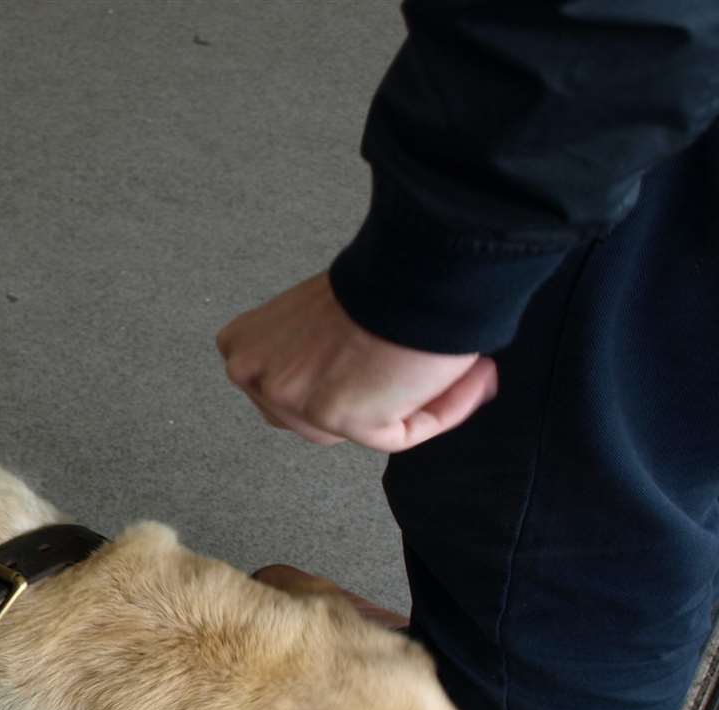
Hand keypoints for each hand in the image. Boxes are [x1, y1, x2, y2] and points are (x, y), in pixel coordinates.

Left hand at [216, 273, 497, 451]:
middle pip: (315, 417)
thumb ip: (317, 352)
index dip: (338, 380)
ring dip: (412, 403)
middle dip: (369, 398)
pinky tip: (474, 379)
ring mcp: (293, 400)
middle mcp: (255, 375)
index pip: (287, 390)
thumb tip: (360, 379)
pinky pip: (401, 435)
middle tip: (419, 372)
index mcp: (243, 346)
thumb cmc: (381, 278)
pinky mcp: (340, 420)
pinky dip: (444, 410)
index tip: (381, 363)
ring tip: (456, 371)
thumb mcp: (316, 317)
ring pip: (354, 430)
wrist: (413, 267)